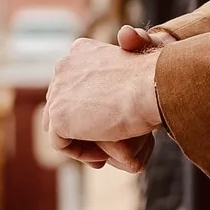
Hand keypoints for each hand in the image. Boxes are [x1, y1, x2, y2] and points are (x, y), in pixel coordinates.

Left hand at [45, 28, 169, 172]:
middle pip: (61, 103)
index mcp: (79, 51)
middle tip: (102, 145)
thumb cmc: (151, 80)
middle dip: (79, 125)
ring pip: (58, 124)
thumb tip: (101, 99)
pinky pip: (61, 143)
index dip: (86, 108)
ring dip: (79, 140)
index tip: (108, 123)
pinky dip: (81, 153)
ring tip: (102, 155)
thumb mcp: (127, 71)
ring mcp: (58, 90)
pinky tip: (102, 158)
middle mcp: (64, 65)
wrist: (152, 87)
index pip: (71, 85)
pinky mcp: (58, 115)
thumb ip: (108, 80)